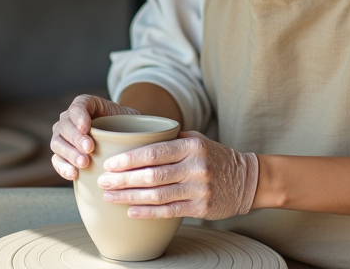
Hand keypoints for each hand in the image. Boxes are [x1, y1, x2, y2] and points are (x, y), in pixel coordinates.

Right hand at [51, 95, 138, 180]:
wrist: (121, 139)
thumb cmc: (127, 126)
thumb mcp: (132, 118)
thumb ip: (135, 120)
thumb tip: (147, 131)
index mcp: (86, 104)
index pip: (78, 106)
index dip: (79, 116)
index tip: (87, 127)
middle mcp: (70, 119)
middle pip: (65, 125)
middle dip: (76, 138)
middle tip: (89, 149)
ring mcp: (64, 136)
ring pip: (57, 143)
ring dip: (69, 153)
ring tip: (84, 163)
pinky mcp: (62, 154)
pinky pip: (56, 160)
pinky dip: (63, 167)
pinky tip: (73, 175)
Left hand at [97, 131, 257, 219]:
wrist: (246, 180)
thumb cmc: (215, 157)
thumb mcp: (197, 140)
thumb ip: (170, 139)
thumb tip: (135, 138)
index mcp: (192, 146)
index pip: (154, 152)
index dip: (129, 159)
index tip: (110, 164)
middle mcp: (196, 167)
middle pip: (152, 175)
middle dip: (123, 180)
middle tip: (102, 181)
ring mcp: (199, 189)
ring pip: (157, 195)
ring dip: (129, 197)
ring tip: (109, 196)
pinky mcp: (201, 208)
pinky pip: (169, 211)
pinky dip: (147, 212)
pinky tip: (130, 211)